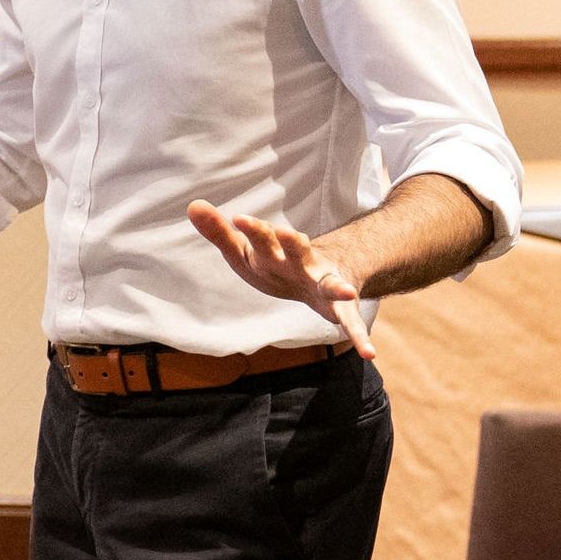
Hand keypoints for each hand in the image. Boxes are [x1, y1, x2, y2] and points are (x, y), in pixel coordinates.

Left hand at [188, 200, 375, 358]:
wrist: (322, 272)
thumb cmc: (274, 262)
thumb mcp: (244, 251)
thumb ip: (219, 232)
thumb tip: (192, 205)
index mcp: (275, 250)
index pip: (261, 237)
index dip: (252, 229)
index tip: (237, 217)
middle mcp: (301, 263)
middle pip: (296, 251)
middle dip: (291, 243)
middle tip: (287, 234)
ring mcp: (322, 283)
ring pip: (329, 282)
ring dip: (336, 287)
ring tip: (346, 292)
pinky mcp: (337, 306)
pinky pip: (350, 322)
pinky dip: (360, 337)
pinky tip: (369, 354)